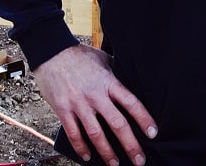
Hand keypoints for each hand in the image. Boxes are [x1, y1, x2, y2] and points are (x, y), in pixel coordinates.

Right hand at [33, 44, 156, 165]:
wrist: (51, 51)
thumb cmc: (78, 55)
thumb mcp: (102, 59)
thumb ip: (115, 72)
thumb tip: (129, 80)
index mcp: (107, 82)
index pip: (131, 102)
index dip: (144, 119)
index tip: (153, 133)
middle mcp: (95, 94)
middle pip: (117, 123)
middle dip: (130, 145)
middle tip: (139, 160)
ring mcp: (78, 103)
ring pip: (96, 134)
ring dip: (107, 153)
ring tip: (114, 164)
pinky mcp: (63, 109)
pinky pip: (74, 133)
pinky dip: (81, 147)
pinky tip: (87, 156)